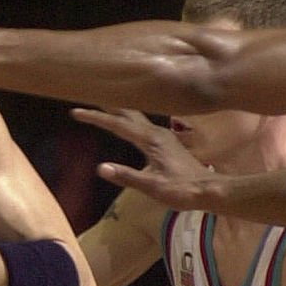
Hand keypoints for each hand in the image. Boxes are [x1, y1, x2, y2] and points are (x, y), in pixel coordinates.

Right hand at [70, 107, 219, 209]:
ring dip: (118, 109)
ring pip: (136, 115)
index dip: (96, 118)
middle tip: (87, 95)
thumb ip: (128, 176)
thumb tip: (101, 168)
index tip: (76, 112)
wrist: (209, 190)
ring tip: (103, 103)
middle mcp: (156, 132)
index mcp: (150, 140)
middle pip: (127, 112)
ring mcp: (162, 135)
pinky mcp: (166, 141)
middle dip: (106, 105)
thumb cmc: (181, 190)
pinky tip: (128, 122)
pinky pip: (142, 123)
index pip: (118, 125)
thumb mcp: (153, 187)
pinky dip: (129, 118)